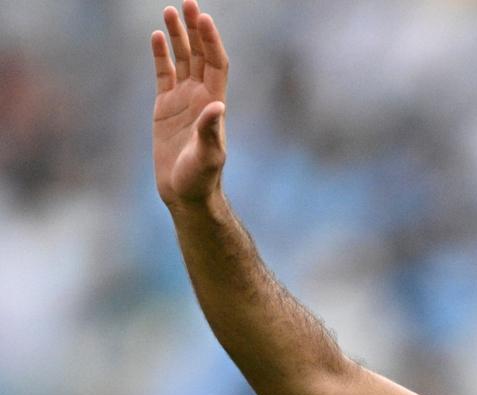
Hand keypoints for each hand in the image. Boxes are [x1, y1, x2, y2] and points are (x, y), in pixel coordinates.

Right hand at [151, 0, 228, 208]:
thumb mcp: (208, 155)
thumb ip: (211, 131)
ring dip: (178, 36)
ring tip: (170, 10)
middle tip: (188, 2)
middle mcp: (201, 97)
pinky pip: (164, 74)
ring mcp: (183, 100)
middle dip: (195, 30)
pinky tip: (157, 36)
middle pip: (200, 55)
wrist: (185, 192)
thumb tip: (217, 108)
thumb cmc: (201, 177)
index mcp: (214, 103)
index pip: (216, 64)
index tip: (204, 19)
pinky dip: (161, 55)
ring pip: (182, 60)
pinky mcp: (165, 107)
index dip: (211, 42)